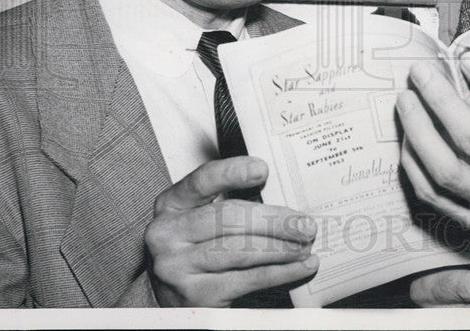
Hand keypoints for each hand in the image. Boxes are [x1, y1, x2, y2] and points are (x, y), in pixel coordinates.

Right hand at [145, 156, 318, 306]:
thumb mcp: (197, 217)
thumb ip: (227, 201)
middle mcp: (168, 234)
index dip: (232, 173)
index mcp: (170, 204)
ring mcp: (178, 267)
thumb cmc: (191, 248)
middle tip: (304, 224)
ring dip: (281, 248)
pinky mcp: (197, 296)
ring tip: (305, 245)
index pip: (202, 181)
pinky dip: (280, 272)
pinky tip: (299, 267)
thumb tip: (279, 197)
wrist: (164, 298)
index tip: (262, 170)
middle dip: (274, 220)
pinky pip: (248, 280)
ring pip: (241, 251)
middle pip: (228, 218)